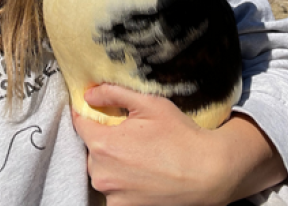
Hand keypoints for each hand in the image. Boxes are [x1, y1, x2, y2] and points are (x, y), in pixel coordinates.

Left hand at [72, 85, 286, 205]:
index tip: (103, 111)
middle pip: (93, 148)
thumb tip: (88, 93)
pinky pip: (112, 190)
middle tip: (134, 135)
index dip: (90, 113)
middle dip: (107, 139)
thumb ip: (114, 93)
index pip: (80, 123)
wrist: (206, 172)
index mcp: (103, 144)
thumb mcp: (151, 104)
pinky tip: (143, 174)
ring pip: (102, 170)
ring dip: (114, 162)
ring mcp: (110, 194)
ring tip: (142, 156)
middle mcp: (100, 173)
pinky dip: (122, 182)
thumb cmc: (180, 136)